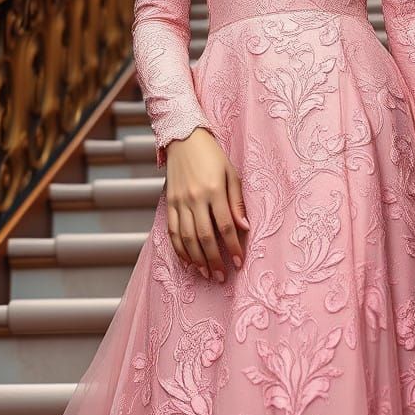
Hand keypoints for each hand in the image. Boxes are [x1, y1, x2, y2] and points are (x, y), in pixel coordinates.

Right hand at [164, 127, 249, 283]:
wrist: (184, 139)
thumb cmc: (212, 156)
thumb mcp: (231, 173)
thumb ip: (237, 201)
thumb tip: (244, 227)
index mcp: (214, 189)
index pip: (225, 226)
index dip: (232, 247)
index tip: (239, 262)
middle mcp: (195, 198)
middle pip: (204, 237)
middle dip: (214, 260)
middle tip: (222, 276)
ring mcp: (180, 201)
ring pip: (187, 238)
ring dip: (197, 259)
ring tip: (206, 273)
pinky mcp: (170, 203)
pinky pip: (173, 231)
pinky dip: (179, 248)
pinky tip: (188, 260)